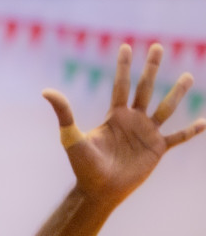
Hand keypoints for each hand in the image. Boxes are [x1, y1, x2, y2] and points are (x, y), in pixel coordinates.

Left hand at [42, 43, 204, 207]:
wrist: (99, 189)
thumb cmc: (83, 165)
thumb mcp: (71, 137)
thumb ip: (63, 114)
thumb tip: (45, 91)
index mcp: (114, 116)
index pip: (120, 85)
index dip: (123, 66)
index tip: (126, 46)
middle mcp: (133, 120)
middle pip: (145, 88)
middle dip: (151, 68)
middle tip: (158, 46)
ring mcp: (147, 134)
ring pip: (166, 108)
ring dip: (177, 93)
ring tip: (189, 76)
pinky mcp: (157, 149)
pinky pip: (178, 137)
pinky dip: (191, 131)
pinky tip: (204, 121)